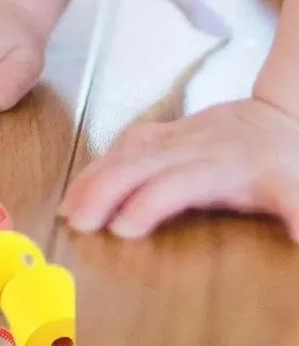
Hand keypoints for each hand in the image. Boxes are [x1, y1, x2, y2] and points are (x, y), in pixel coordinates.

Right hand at [59, 98, 298, 240]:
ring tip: (68, 208)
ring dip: (92, 179)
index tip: (121, 229)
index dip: (146, 204)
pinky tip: (82, 185)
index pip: (174, 184)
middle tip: (77, 221)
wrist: (281, 116)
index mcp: (220, 167)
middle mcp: (189, 149)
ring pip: (123, 153)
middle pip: (136, 166)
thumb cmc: (286, 162)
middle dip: (102, 192)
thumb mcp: (297, 188)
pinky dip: (98, 165)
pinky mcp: (161, 133)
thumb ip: (298, 210)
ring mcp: (172, 137)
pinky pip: (123, 145)